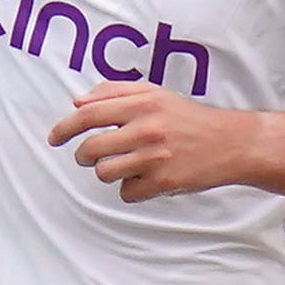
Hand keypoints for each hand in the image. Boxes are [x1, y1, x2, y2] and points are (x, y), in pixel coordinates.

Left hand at [49, 86, 278, 203]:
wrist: (230, 142)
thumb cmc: (187, 118)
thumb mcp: (155, 94)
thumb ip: (115, 92)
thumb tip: (78, 101)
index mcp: (143, 103)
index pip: (89, 114)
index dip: (64, 128)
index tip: (53, 138)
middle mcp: (147, 128)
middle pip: (90, 149)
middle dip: (83, 156)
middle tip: (90, 157)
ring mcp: (155, 157)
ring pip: (104, 172)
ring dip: (108, 172)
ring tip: (127, 165)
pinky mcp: (163, 182)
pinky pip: (126, 192)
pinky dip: (132, 189)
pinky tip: (147, 178)